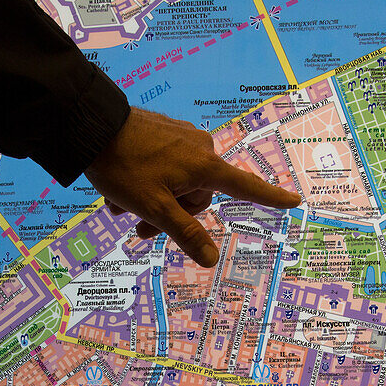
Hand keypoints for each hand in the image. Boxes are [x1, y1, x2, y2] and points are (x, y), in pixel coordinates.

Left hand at [84, 107, 300, 266]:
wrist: (91, 126)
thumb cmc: (124, 168)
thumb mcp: (154, 208)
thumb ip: (185, 234)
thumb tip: (212, 260)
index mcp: (204, 166)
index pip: (245, 187)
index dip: (270, 198)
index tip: (294, 201)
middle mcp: (200, 148)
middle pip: (197, 196)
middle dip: (171, 214)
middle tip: (139, 228)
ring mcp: (181, 138)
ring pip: (177, 183)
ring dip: (154, 200)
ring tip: (120, 207)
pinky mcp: (164, 131)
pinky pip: (165, 166)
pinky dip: (147, 182)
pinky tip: (119, 189)